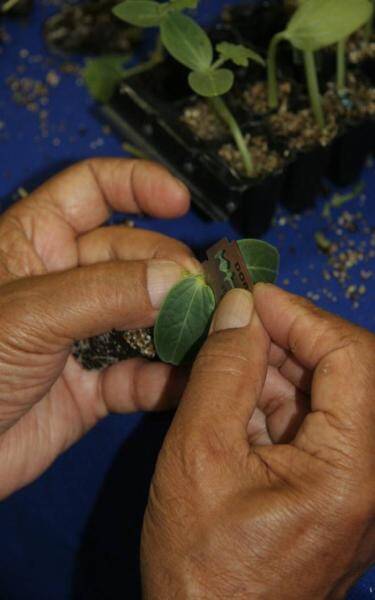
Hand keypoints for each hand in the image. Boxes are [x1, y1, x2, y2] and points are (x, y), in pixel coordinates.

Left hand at [0, 158, 199, 499]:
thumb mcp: (30, 314)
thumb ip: (106, 293)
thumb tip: (180, 279)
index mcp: (36, 242)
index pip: (92, 189)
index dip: (138, 185)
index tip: (181, 203)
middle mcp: (66, 283)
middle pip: (135, 257)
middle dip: (171, 271)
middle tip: (203, 294)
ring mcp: (83, 336)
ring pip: (146, 317)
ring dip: (178, 327)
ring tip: (211, 334)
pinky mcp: (94, 387)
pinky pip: (140, 376)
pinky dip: (164, 381)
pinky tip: (185, 383)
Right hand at [142, 286, 374, 598]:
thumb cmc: (201, 566)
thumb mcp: (198, 456)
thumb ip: (222, 372)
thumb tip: (239, 307)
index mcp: (353, 471)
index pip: (353, 358)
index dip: (302, 316)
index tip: (251, 297)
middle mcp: (369, 475)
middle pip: (345, 371)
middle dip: (287, 339)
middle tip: (233, 321)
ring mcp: (355, 483)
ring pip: (326, 393)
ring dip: (275, 366)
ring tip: (222, 355)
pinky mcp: (333, 487)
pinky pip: (311, 423)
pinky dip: (272, 399)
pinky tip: (231, 392)